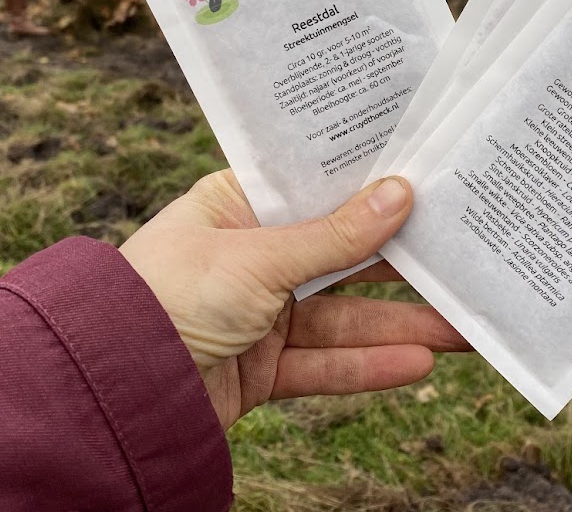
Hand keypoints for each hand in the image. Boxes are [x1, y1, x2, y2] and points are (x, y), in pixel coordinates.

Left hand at [119, 170, 468, 428]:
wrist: (107, 393)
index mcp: (236, 205)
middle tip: (463, 256)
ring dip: (400, 323)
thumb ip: (334, 235)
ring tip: (464, 326)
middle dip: (402, 264)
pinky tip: (418, 362)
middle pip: (340, 254)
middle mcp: (249, 255)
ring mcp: (256, 314)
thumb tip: (401, 192)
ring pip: (341, 316)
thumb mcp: (257, 258)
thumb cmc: (165, 297)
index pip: (317, 187)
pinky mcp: (259, 368)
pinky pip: (323, 364)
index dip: (371, 185)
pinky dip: (367, 366)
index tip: (429, 178)